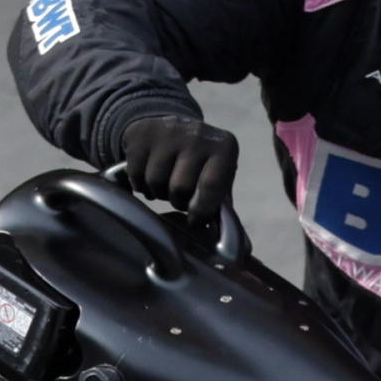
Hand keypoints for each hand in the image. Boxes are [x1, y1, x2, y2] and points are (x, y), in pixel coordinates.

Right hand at [112, 113, 238, 225]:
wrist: (173, 130)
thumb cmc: (201, 166)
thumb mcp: (219, 182)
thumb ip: (226, 213)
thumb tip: (245, 250)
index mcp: (224, 147)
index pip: (212, 186)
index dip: (201, 210)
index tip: (195, 220)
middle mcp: (198, 134)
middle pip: (179, 187)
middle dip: (178, 200)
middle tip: (180, 195)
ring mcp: (168, 130)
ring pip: (155, 181)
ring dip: (157, 192)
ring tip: (165, 183)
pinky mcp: (141, 132)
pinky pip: (135, 173)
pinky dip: (139, 183)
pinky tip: (148, 174)